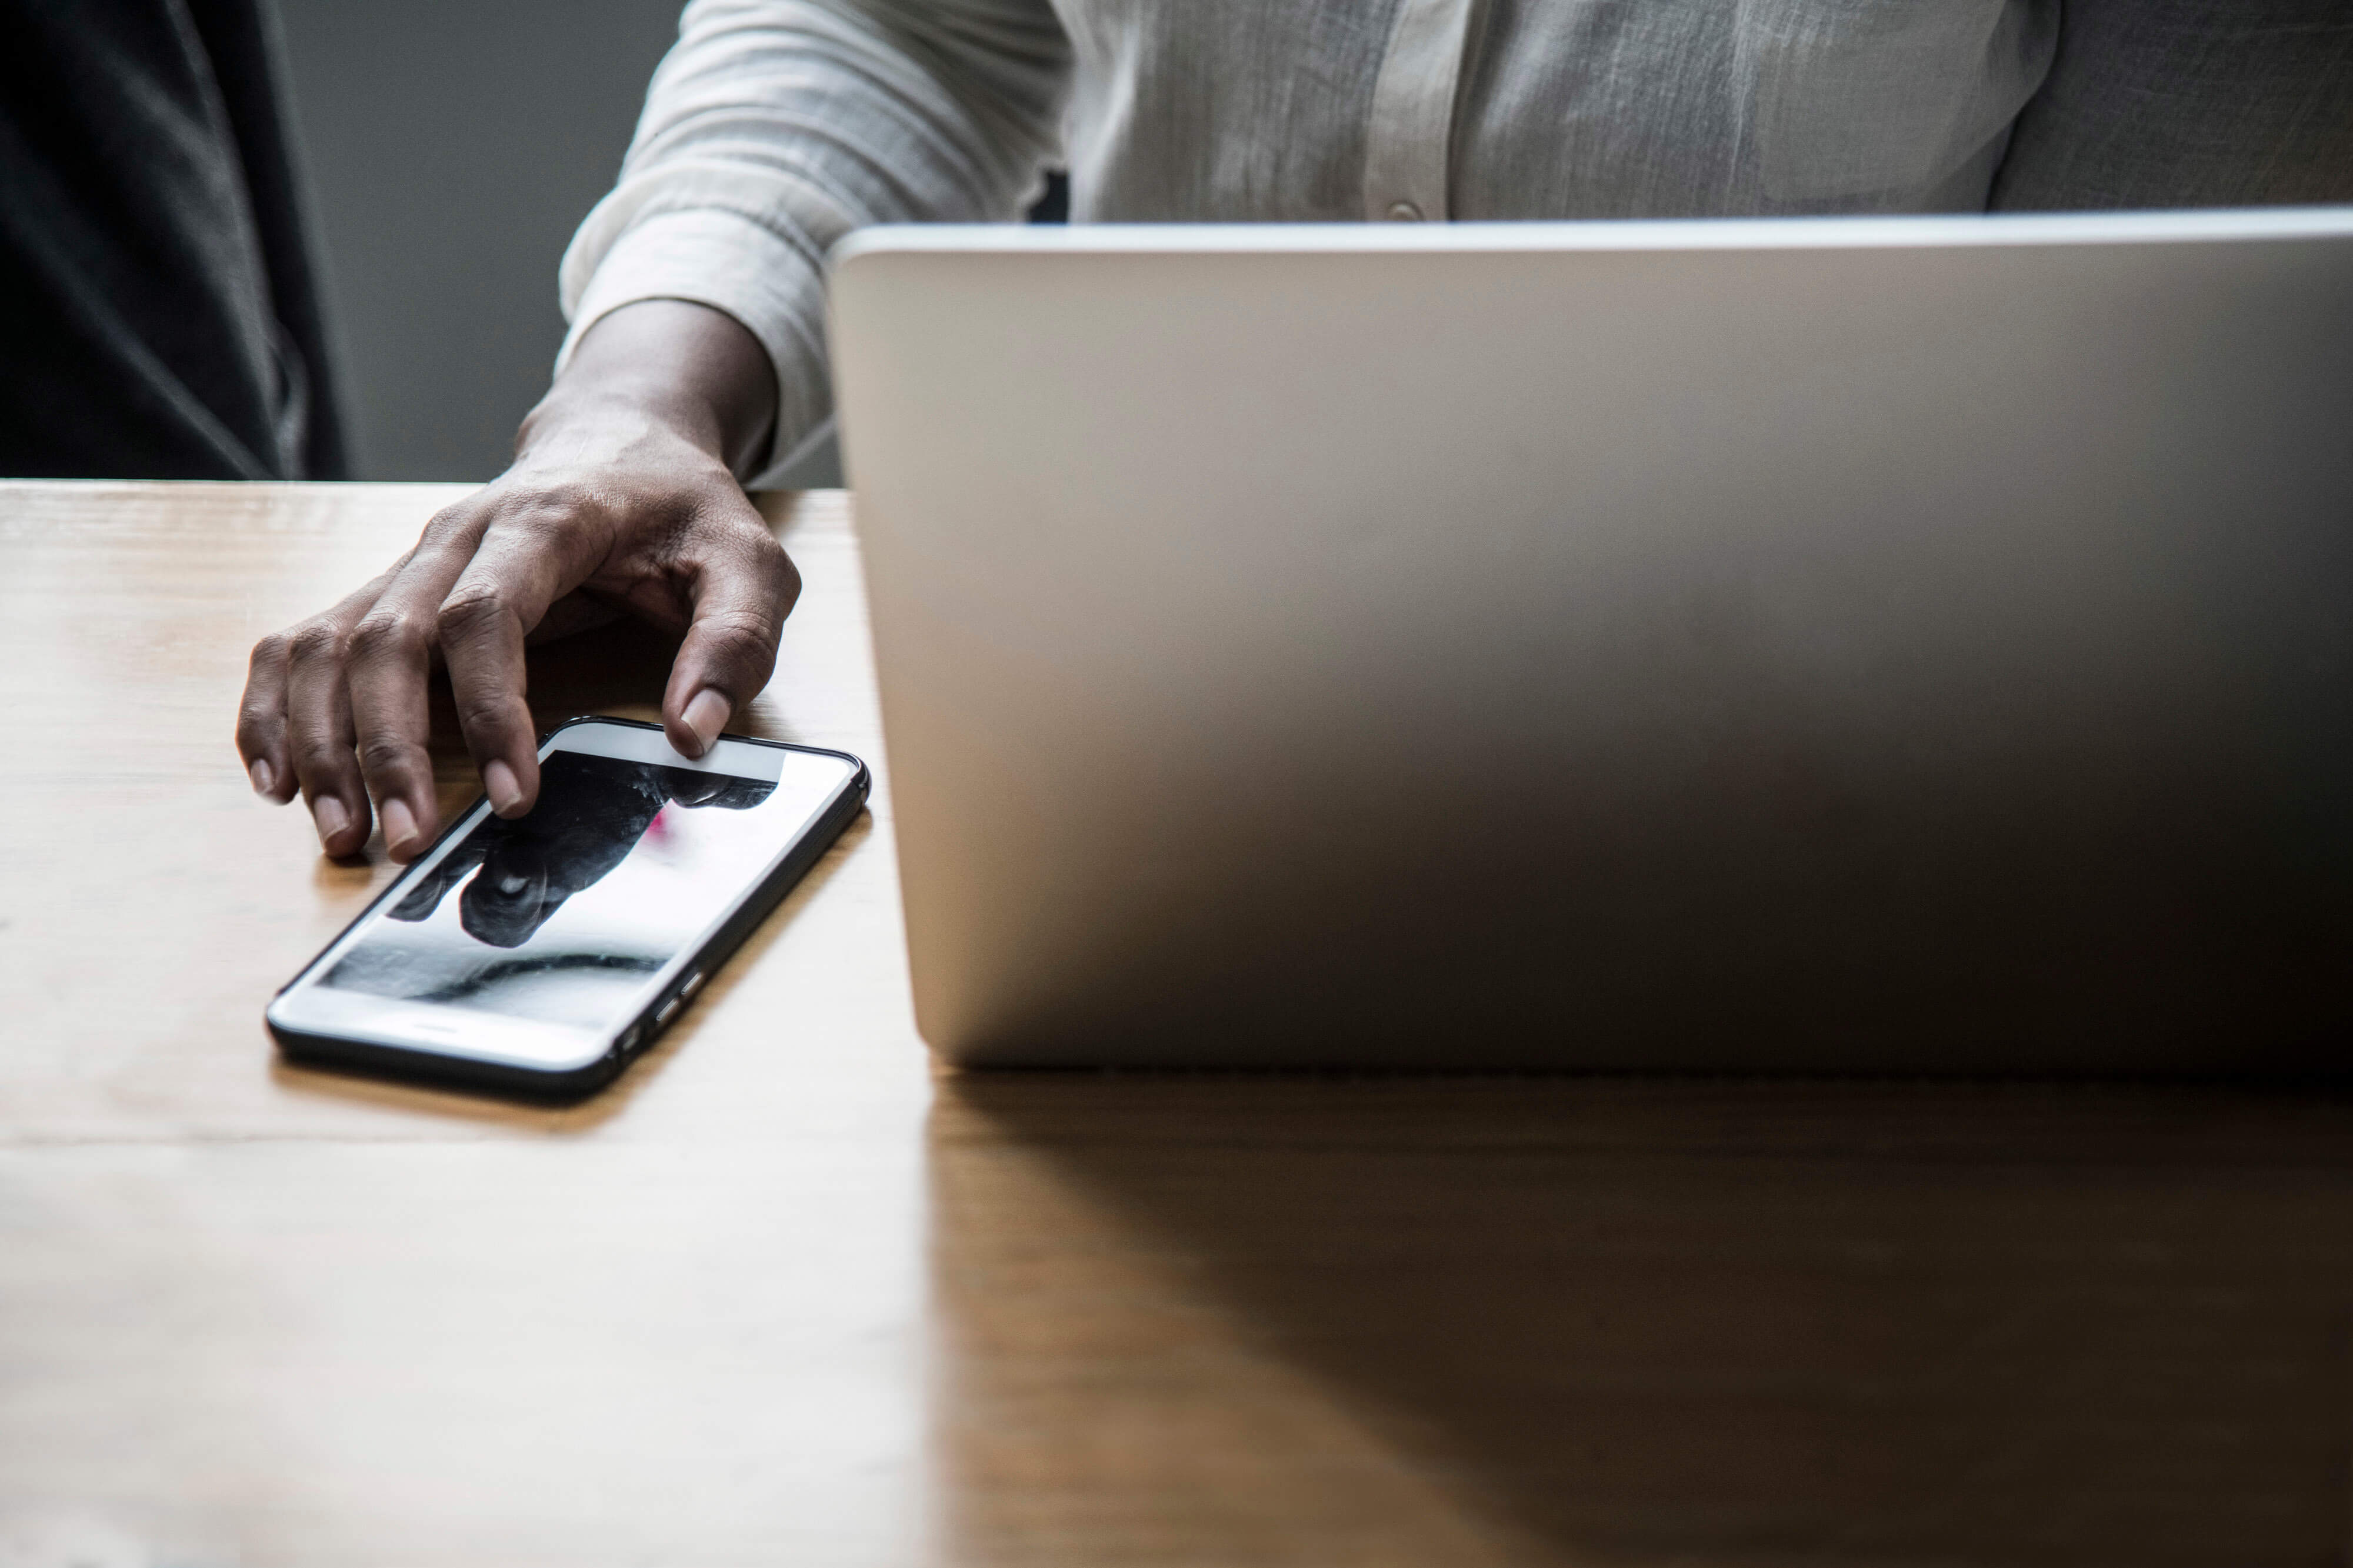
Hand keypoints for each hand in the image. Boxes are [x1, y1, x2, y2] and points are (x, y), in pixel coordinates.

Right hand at [235, 301, 791, 859]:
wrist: (621, 441)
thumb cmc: (685, 509)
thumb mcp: (749, 563)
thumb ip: (733, 642)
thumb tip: (694, 733)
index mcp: (547, 521)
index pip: (488, 613)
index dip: (493, 708)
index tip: (514, 796)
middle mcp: (457, 535)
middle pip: (389, 635)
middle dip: (387, 747)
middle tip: (404, 840)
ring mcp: (412, 561)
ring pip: (330, 642)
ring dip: (320, 740)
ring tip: (339, 831)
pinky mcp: (389, 589)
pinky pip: (304, 641)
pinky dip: (278, 706)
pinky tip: (277, 776)